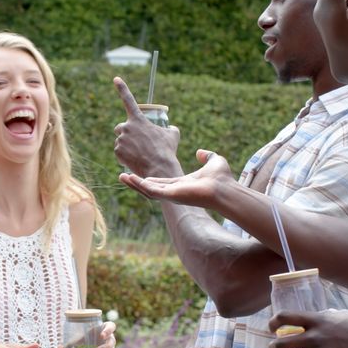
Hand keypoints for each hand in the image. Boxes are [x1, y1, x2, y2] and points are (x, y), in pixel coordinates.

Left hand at [113, 77, 181, 176]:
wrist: (159, 168)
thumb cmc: (167, 150)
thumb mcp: (173, 135)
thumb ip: (170, 128)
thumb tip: (171, 128)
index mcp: (138, 119)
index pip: (128, 99)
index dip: (122, 88)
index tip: (115, 78)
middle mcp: (126, 127)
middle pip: (121, 127)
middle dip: (126, 132)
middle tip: (137, 142)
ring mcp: (120, 139)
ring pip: (121, 140)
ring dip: (127, 145)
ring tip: (140, 153)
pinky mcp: (117, 151)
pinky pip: (119, 152)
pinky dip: (125, 155)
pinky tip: (135, 160)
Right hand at [120, 149, 235, 207]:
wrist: (225, 189)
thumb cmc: (222, 178)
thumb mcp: (214, 161)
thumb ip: (207, 156)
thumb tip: (200, 152)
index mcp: (183, 184)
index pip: (162, 181)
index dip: (150, 177)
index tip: (139, 172)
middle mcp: (175, 191)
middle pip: (151, 187)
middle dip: (137, 182)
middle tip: (122, 175)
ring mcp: (172, 194)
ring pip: (148, 190)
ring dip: (134, 184)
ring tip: (121, 176)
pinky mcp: (171, 195)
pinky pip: (151, 191)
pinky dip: (139, 185)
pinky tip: (130, 178)